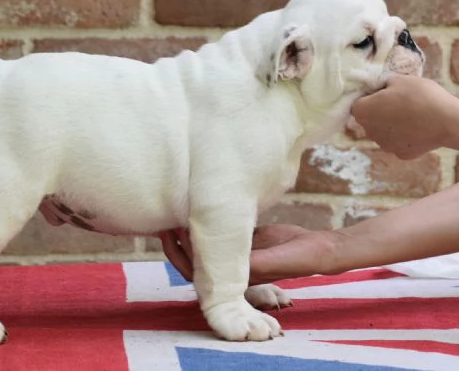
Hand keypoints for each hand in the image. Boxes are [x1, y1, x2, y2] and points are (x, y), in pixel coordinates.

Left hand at [160, 225, 337, 284]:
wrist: (314, 249)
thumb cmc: (296, 257)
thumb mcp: (273, 259)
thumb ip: (252, 263)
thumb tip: (225, 260)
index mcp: (231, 278)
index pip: (198, 271)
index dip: (186, 254)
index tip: (180, 232)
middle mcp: (227, 268)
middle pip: (191, 261)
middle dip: (177, 245)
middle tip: (167, 223)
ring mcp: (231, 253)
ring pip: (199, 246)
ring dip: (186, 232)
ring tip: (174, 213)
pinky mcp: (236, 239)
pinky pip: (212, 233)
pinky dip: (199, 223)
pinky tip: (192, 205)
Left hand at [351, 76, 458, 158]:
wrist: (447, 121)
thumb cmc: (420, 96)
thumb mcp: (399, 79)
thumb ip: (382, 84)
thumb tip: (379, 88)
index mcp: (362, 112)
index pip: (357, 104)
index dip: (369, 98)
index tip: (382, 94)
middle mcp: (368, 131)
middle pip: (369, 120)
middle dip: (379, 112)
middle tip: (399, 103)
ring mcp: (384, 145)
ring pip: (383, 133)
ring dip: (391, 126)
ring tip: (411, 116)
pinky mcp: (400, 154)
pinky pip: (399, 143)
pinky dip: (406, 137)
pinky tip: (418, 129)